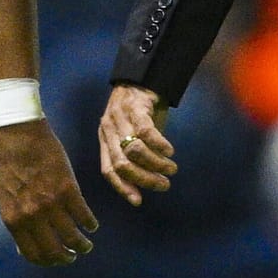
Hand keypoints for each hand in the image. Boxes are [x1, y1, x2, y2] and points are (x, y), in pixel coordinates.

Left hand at [0, 118, 97, 265]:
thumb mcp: (5, 197)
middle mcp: (32, 216)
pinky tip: (92, 225)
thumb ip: (16, 222)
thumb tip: (22, 248)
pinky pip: (84, 216)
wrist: (18, 135)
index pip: (34, 254)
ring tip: (86, 245)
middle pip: (55, 251)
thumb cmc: (9, 165)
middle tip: (74, 255)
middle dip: (67, 257)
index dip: (47, 261)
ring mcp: (51, 203)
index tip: (56, 259)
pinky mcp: (68, 189)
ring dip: (82, 245)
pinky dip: (90, 224)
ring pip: (73, 237)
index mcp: (13, 220)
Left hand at [98, 83, 175, 206]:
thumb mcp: (131, 135)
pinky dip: (159, 145)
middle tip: (164, 184)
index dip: (122, 188)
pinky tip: (170, 150)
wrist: (142, 76)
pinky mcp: (134, 106)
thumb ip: (134, 157)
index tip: (139, 201)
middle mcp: (108, 129)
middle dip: (145, 179)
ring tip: (171, 168)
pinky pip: (146, 132)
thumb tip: (145, 187)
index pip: (108, 170)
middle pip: (122, 164)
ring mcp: (119, 117)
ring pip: (134, 150)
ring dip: (156, 164)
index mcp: (105, 139)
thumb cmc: (139, 111)